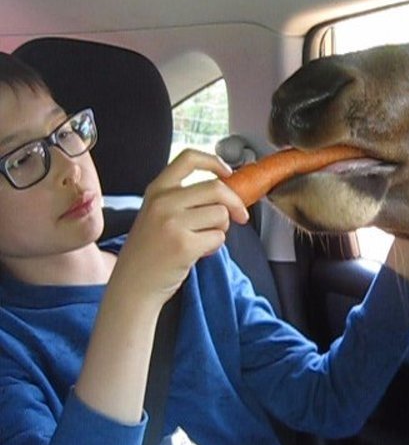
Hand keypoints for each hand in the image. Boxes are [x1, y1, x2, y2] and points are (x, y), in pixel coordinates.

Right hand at [112, 149, 249, 306]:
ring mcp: (172, 223)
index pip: (189, 158)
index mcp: (157, 190)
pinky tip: (199, 252)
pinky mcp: (184, 245)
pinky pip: (218, 237)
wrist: (132, 286)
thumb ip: (184, 199)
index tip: (228, 173)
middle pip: (216, 188)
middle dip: (235, 203)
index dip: (215, 162)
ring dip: (221, 229)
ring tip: (203, 239)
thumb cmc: (149, 252)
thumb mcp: (157, 214)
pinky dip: (215, 246)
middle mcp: (163, 202)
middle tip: (241, 216)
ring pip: (221, 214)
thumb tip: (226, 190)